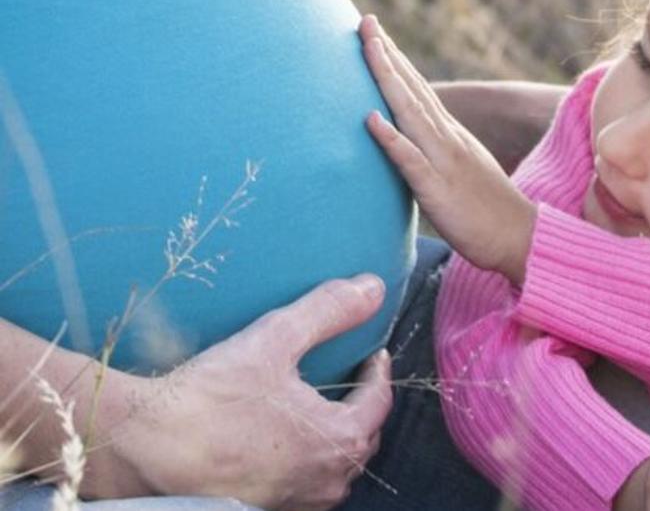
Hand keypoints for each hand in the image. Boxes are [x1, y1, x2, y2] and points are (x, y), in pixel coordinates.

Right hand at [103, 274, 393, 509]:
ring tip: (317, 408)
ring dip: (334, 438)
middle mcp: (326, 481)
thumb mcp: (275, 340)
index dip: (378, 373)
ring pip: (333, 467)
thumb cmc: (210, 398)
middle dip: (361, 406)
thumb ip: (328, 311)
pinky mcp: (264, 509)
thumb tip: (373, 287)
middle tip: (350, 378)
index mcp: (340, 440)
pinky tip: (279, 439)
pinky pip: (301, 483)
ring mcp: (296, 502)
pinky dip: (303, 459)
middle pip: (362, 438)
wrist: (143, 449)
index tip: (372, 353)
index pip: (379, 402)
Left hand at [360, 14, 535, 282]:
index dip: (395, 60)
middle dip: (387, 54)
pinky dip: (391, 138)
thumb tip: (410, 141)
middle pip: (412, 89)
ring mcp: (444, 161)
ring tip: (367, 48)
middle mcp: (447, 139)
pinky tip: (370, 119)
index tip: (373, 32)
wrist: (521, 237)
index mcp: (450, 135)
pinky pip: (411, 161)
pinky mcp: (439, 190)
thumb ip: (436, 152)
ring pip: (411, 113)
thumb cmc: (487, 211)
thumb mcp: (459, 171)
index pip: (418, 90)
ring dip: (388, 79)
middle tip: (364, 20)